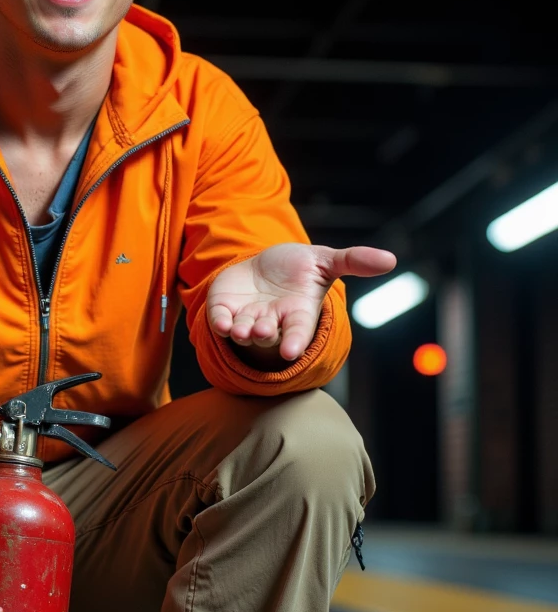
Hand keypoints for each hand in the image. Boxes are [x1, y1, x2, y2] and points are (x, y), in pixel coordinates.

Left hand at [207, 242, 396, 362]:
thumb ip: (354, 261)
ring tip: (241, 329)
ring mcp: (247, 318)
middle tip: (262, 331)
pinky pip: (220, 321)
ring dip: (242, 332)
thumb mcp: (325, 260)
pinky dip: (220, 323)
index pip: (298, 332)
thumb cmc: (298, 267)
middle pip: (268, 334)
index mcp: (298, 313)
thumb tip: (391, 259)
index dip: (295, 341)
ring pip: (244, 331)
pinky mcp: (225, 311)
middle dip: (265, 334)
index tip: (291, 352)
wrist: (263, 265)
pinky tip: (221, 324)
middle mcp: (272, 322)